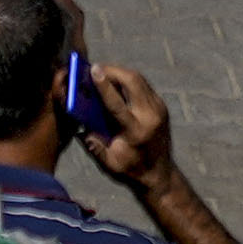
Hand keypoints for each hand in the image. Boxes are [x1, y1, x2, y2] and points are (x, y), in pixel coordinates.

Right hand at [81, 58, 178, 187]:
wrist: (160, 174)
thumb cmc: (133, 170)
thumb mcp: (111, 164)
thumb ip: (95, 147)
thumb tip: (80, 129)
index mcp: (136, 131)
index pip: (117, 102)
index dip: (104, 85)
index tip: (93, 70)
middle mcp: (150, 116)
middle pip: (133, 81)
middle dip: (113, 71)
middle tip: (97, 69)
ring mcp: (159, 109)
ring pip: (140, 79)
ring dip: (121, 73)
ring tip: (105, 73)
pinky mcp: (162, 106)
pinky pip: (144, 85)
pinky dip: (130, 80)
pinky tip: (118, 83)